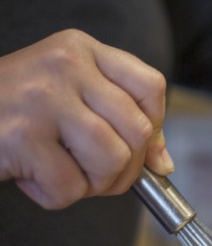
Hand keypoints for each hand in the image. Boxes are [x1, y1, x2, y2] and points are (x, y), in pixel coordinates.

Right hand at [0, 29, 172, 209]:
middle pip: (138, 130)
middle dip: (126, 169)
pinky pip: (70, 187)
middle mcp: (65, 65)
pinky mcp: (20, 136)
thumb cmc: (12, 113)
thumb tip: (163, 164)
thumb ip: (117, 119)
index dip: (156, 127)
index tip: (145, 151)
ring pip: (113, 160)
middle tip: (99, 176)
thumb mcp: (67, 96)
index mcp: (81, 49)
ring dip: (94, 185)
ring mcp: (42, 98)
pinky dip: (55, 197)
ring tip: (66, 176)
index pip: (151, 85)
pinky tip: (30, 178)